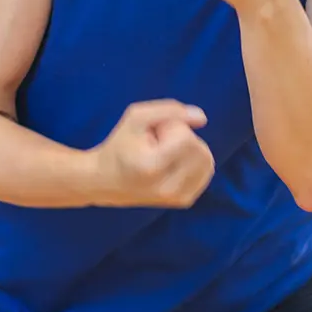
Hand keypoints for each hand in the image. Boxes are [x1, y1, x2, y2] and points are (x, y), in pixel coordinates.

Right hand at [90, 100, 214, 207]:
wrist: (105, 181)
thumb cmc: (120, 145)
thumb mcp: (136, 117)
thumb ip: (170, 110)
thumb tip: (202, 118)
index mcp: (152, 167)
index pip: (186, 138)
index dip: (171, 127)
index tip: (152, 134)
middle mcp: (167, 188)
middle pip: (200, 150)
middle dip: (183, 138)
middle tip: (158, 143)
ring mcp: (177, 198)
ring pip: (207, 161)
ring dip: (190, 151)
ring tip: (166, 154)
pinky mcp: (184, 201)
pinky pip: (205, 172)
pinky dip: (194, 162)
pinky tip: (174, 163)